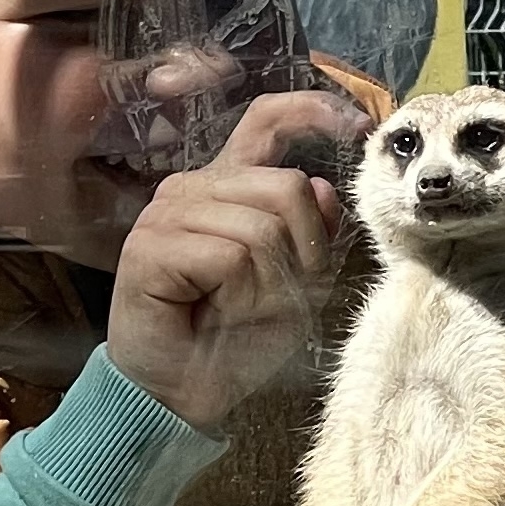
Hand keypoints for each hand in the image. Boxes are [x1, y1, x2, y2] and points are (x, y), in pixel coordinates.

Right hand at [107, 86, 363, 429]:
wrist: (181, 393)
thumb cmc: (233, 339)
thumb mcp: (294, 283)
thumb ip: (309, 232)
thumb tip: (324, 189)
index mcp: (225, 186)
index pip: (265, 121)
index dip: (312, 111)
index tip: (356, 125)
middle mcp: (191, 188)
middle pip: (287, 187)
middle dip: (304, 252)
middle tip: (280, 297)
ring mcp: (165, 213)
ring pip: (262, 228)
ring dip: (271, 286)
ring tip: (240, 312)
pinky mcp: (149, 247)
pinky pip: (232, 257)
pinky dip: (242, 297)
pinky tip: (215, 315)